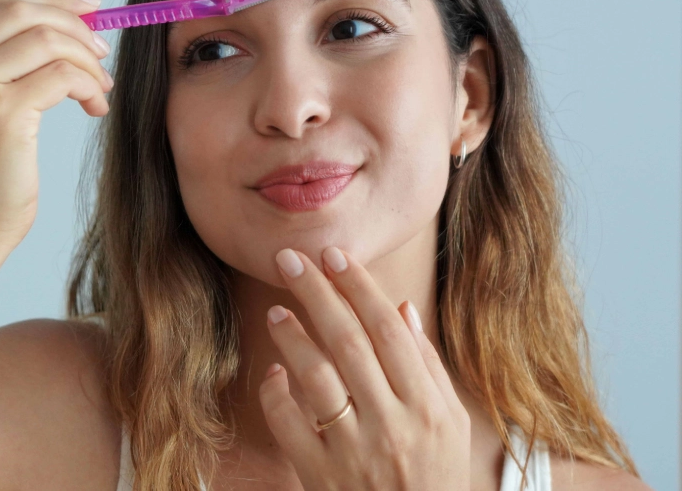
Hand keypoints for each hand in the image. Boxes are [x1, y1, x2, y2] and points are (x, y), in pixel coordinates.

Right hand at [0, 0, 111, 244]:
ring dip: (86, 59)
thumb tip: (75, 13)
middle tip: (102, 51)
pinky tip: (96, 106)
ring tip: (100, 87)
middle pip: (21, 13)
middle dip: (73, 25)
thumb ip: (4, 55)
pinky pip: (61, 76)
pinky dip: (89, 85)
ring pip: (46, 40)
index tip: (91, 7)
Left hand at [258, 247, 469, 489]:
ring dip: (292, 337)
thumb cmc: (434, 476)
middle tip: (289, 259)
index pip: (389, 330)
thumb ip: (426, 366)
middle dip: (316, 293)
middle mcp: (392, 425)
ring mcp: (353, 451)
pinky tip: (274, 372)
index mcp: (428, 407)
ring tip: (277, 310)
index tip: (333, 255)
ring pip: (316, 378)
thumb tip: (401, 308)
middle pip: (348, 342)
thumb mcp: (449, 423)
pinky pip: (288, 423)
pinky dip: (275, 393)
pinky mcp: (319, 475)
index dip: (358, 287)